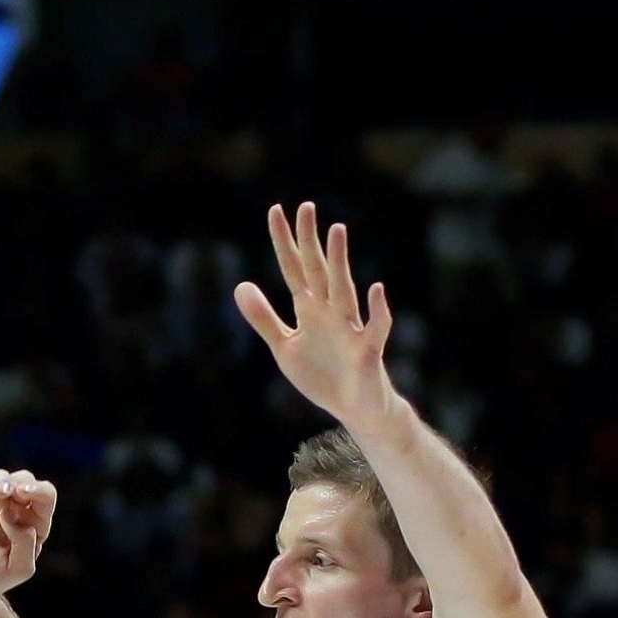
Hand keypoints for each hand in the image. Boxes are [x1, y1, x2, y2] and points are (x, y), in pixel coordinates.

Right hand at [0, 469, 55, 608]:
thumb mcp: (19, 568)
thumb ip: (25, 541)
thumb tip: (10, 512)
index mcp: (34, 524)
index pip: (46, 496)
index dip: (37, 490)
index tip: (21, 494)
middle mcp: (15, 511)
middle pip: (23, 479)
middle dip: (14, 482)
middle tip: (2, 493)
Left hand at [234, 203, 396, 435]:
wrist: (355, 410)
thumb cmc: (322, 376)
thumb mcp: (285, 348)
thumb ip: (264, 319)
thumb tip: (240, 285)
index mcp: (310, 310)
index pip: (294, 269)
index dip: (284, 243)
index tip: (275, 210)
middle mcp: (331, 312)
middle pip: (318, 271)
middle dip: (310, 241)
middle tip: (305, 207)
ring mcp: (350, 329)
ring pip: (345, 289)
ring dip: (340, 262)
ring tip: (337, 231)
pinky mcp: (368, 351)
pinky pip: (375, 327)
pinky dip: (376, 310)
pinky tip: (375, 290)